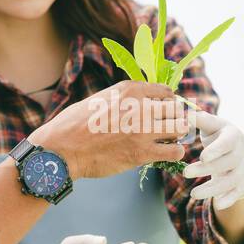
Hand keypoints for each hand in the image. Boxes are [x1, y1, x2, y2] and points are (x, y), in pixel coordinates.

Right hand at [29, 80, 188, 178]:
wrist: (63, 149)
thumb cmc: (75, 124)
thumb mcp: (101, 98)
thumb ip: (125, 98)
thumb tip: (143, 101)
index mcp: (130, 90)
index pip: (166, 91)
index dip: (166, 102)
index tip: (162, 111)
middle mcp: (141, 107)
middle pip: (176, 108)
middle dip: (173, 117)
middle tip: (166, 127)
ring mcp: (143, 130)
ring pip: (180, 127)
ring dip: (176, 134)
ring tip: (166, 139)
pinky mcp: (143, 152)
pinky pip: (175, 150)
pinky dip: (174, 152)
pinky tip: (164, 153)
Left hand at [183, 110, 243, 210]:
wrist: (243, 154)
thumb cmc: (220, 136)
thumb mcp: (213, 125)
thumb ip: (199, 119)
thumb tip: (182, 115)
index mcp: (233, 137)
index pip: (226, 144)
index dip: (216, 150)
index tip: (203, 156)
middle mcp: (240, 154)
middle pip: (225, 164)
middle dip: (206, 170)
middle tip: (185, 172)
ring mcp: (242, 171)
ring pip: (229, 182)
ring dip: (212, 189)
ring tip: (193, 194)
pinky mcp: (240, 186)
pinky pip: (236, 195)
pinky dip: (228, 200)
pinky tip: (217, 204)